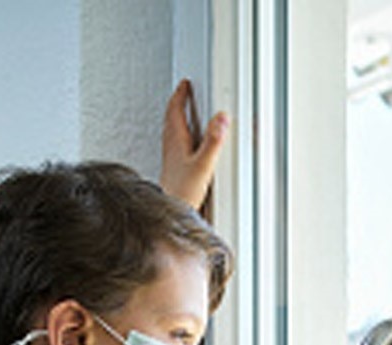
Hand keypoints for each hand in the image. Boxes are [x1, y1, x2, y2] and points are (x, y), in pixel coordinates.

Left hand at [160, 79, 229, 211]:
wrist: (170, 213)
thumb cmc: (182, 194)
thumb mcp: (203, 166)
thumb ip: (213, 141)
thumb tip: (221, 118)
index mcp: (176, 141)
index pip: (175, 110)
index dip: (180, 95)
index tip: (185, 84)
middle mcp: (171, 148)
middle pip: (171, 119)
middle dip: (177, 104)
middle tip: (182, 94)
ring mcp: (171, 159)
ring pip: (171, 132)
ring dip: (177, 120)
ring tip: (183, 114)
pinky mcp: (173, 171)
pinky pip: (175, 147)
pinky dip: (179, 139)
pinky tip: (185, 146)